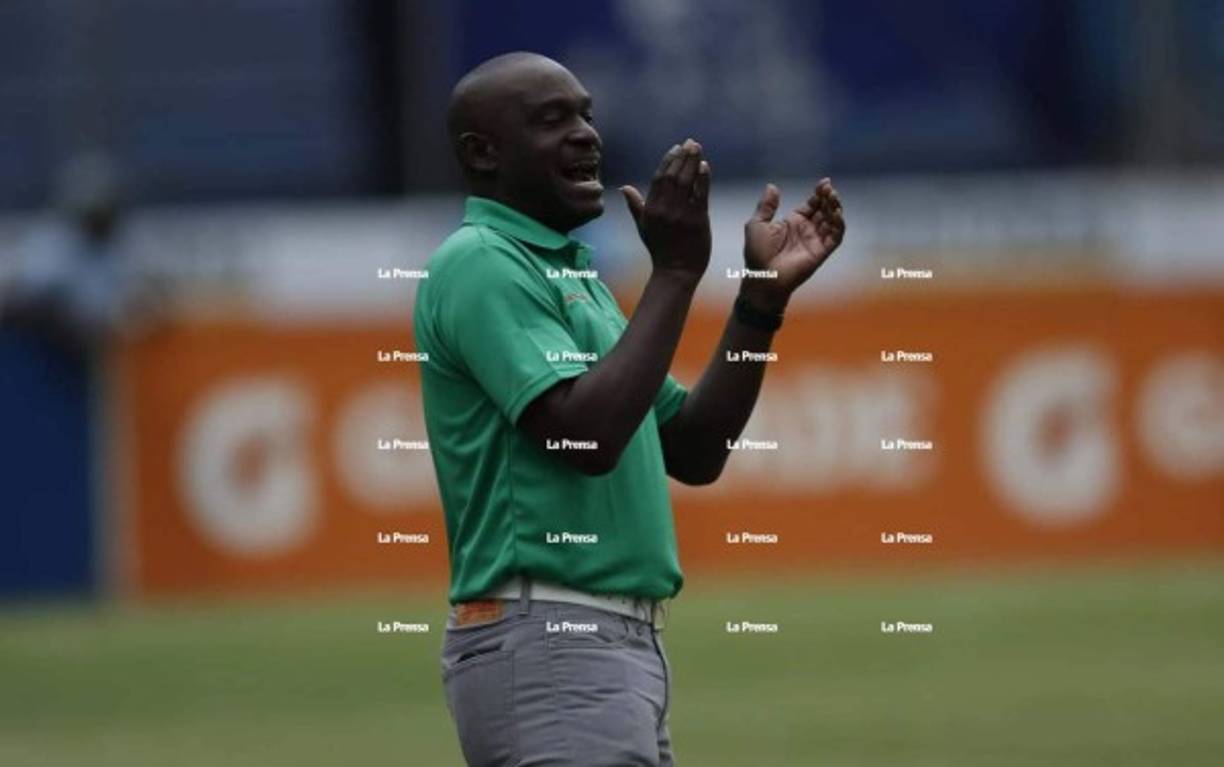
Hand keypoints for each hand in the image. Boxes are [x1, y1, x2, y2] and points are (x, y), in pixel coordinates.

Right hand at [621, 138, 711, 282]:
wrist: (676, 272)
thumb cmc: (660, 250)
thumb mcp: (643, 227)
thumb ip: (635, 205)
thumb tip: (623, 188)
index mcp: (651, 209)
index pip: (659, 178)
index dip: (668, 160)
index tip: (676, 148)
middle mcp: (664, 209)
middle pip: (673, 176)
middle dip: (683, 156)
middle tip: (691, 142)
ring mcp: (681, 214)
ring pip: (687, 181)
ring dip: (693, 162)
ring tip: (698, 148)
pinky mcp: (697, 220)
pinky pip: (700, 194)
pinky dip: (703, 179)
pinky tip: (705, 166)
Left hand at [740, 178, 845, 312]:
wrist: (763, 275)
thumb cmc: (757, 253)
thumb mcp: (757, 224)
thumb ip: (766, 206)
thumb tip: (772, 186)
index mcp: (793, 221)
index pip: (812, 204)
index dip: (819, 193)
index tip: (825, 182)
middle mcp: (807, 230)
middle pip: (824, 210)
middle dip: (829, 198)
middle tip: (829, 189)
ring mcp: (815, 240)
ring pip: (832, 221)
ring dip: (835, 208)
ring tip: (833, 198)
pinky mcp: (821, 252)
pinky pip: (835, 237)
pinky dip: (839, 225)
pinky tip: (836, 214)